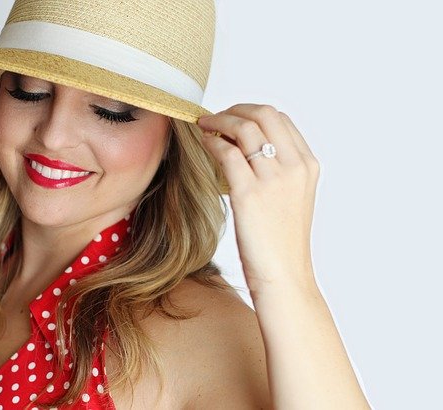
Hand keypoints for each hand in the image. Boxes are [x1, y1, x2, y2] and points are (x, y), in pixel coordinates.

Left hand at [197, 104, 319, 295]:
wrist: (285, 276)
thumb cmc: (282, 241)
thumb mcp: (292, 197)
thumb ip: (279, 169)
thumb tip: (245, 147)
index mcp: (308, 165)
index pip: (280, 119)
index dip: (252, 112)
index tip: (232, 117)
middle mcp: (294, 166)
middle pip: (264, 114)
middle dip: (235, 109)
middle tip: (214, 117)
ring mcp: (273, 178)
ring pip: (244, 128)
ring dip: (219, 121)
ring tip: (204, 126)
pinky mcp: (249, 193)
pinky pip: (226, 152)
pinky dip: (211, 142)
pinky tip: (203, 144)